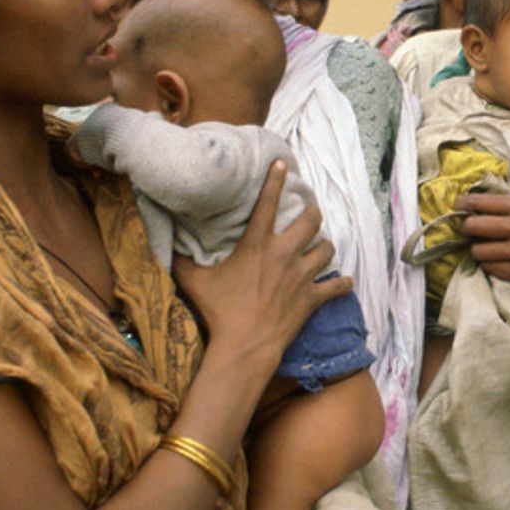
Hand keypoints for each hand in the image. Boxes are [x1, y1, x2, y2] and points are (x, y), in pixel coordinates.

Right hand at [173, 162, 351, 376]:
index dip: (276, 180)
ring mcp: (302, 276)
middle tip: (309, 213)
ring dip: (324, 246)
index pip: (268, 203)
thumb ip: (180, 259)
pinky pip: (336, 287)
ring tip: (320, 247)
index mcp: (256, 245)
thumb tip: (163, 240)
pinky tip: (346, 282)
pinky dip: (342, 284)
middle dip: (312, 212)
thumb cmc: (218, 311)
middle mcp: (284, 254)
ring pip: (326, 249)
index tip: (283, 163)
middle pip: (310, 221)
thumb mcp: (193, 281)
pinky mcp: (312, 298)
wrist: (245, 345)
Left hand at [455, 192, 509, 283]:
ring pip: (479, 252)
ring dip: (477, 249)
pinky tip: (497, 259)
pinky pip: (492, 269)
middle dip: (467, 228)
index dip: (462, 203)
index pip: (480, 202)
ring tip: (485, 246)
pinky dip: (489, 264)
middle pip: (473, 227)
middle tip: (471, 229)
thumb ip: (503, 205)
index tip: (457, 205)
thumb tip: (468, 205)